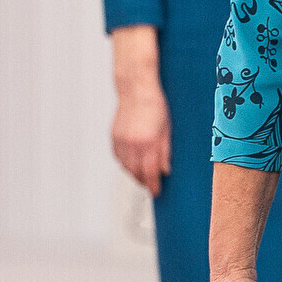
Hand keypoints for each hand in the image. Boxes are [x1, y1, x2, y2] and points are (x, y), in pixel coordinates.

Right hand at [114, 80, 172, 195]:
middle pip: (136, 173)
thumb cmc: (156, 106)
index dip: (153, 185)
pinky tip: (132, 162)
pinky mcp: (114, 136)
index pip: (150, 172)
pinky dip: (125, 163)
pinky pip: (118, 157)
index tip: (156, 191)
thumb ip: (166, 152)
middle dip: (144, 181)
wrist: (136, 89)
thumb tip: (165, 171)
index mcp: (148, 142)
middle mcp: (132, 143)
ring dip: (134, 174)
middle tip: (151, 184)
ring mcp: (121, 140)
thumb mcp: (167, 130)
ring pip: (125, 167)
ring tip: (142, 175)